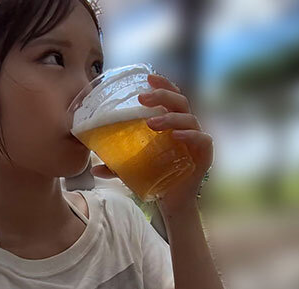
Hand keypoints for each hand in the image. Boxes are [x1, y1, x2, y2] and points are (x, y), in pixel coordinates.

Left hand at [91, 73, 212, 213]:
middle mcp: (186, 127)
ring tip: (150, 122)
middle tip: (142, 98)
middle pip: (179, 101)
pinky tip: (176, 135)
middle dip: (162, 95)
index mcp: (171, 122)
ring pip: (188, 118)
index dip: (162, 84)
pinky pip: (201, 138)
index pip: (171, 96)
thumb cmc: (155, 177)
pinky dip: (189, 135)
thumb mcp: (131, 169)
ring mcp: (196, 139)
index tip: (147, 77)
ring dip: (169, 117)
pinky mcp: (204, 154)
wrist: (172, 201)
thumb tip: (93, 168)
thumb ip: (115, 166)